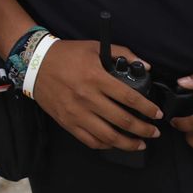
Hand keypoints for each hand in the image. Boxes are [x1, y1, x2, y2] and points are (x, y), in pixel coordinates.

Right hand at [31, 40, 161, 151]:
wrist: (35, 64)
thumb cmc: (66, 55)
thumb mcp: (95, 47)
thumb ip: (123, 53)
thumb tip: (146, 66)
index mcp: (96, 77)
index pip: (129, 98)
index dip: (147, 109)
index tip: (157, 114)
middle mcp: (87, 98)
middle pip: (122, 121)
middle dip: (144, 129)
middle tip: (155, 132)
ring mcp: (76, 113)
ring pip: (108, 136)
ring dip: (128, 143)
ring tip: (140, 144)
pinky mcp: (67, 122)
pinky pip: (90, 140)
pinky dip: (105, 145)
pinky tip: (114, 143)